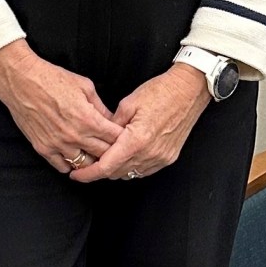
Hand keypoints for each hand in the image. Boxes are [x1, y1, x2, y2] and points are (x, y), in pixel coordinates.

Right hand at [0, 39, 123, 173]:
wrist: (22, 81)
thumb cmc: (53, 79)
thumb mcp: (85, 86)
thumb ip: (100, 106)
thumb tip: (111, 120)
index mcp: (89, 119)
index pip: (115, 139)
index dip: (123, 139)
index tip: (124, 138)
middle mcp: (75, 136)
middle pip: (103, 155)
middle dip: (111, 153)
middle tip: (113, 150)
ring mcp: (58, 145)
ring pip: (84, 166)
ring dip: (91, 162)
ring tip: (93, 155)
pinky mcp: (43, 149)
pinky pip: (62, 166)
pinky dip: (70, 164)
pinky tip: (73, 156)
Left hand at [72, 63, 209, 182]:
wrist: (189, 91)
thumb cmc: (160, 92)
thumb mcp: (128, 104)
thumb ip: (111, 125)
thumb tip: (100, 137)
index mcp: (136, 140)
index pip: (106, 167)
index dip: (89, 174)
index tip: (76, 175)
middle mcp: (149, 153)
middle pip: (117, 173)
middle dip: (100, 170)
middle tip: (88, 163)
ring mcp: (161, 157)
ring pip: (130, 173)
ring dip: (117, 169)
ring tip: (107, 157)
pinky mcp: (169, 157)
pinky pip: (145, 170)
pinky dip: (132, 167)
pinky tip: (126, 156)